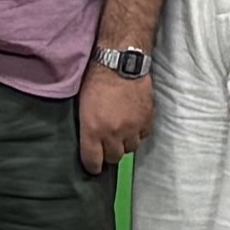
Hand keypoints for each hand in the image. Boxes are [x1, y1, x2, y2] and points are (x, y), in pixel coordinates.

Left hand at [78, 58, 157, 177]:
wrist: (120, 62)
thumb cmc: (96, 80)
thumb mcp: (83, 107)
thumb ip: (88, 129)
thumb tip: (92, 145)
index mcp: (93, 130)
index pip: (93, 162)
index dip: (92, 166)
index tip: (93, 166)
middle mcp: (113, 133)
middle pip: (113, 158)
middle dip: (109, 153)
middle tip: (106, 144)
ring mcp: (132, 128)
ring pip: (130, 149)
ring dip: (124, 143)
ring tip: (121, 131)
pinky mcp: (147, 120)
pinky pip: (143, 136)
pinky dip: (138, 132)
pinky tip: (133, 123)